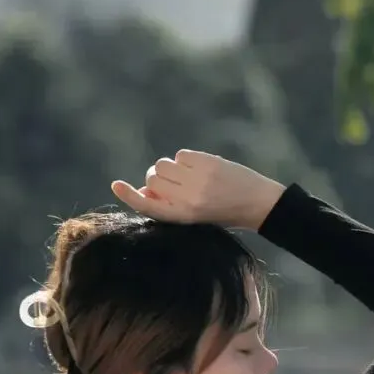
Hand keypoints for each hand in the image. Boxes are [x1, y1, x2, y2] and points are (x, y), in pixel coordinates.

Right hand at [111, 151, 284, 231]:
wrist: (257, 204)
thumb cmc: (222, 214)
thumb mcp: (193, 218)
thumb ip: (168, 205)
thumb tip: (143, 189)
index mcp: (182, 216)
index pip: (147, 206)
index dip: (129, 196)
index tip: (116, 185)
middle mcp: (187, 198)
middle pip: (152, 180)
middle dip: (156, 180)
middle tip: (172, 183)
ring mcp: (197, 179)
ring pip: (163, 165)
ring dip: (168, 168)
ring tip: (186, 176)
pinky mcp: (206, 163)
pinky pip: (180, 155)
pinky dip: (184, 159)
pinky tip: (199, 168)